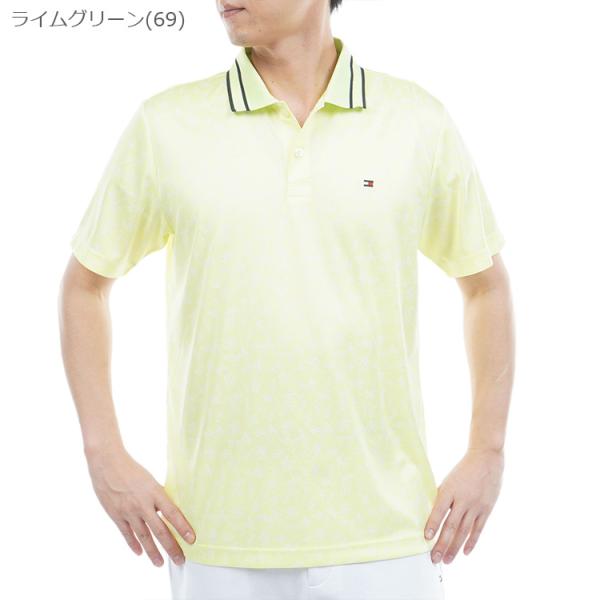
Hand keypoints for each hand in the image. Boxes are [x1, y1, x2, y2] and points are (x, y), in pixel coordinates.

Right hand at [85, 445, 195, 566]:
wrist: (107, 464)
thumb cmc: (132, 469)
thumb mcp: (150, 480)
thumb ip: (158, 496)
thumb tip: (168, 511)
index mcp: (155, 492)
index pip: (173, 514)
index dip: (183, 528)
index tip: (192, 540)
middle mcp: (143, 504)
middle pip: (160, 530)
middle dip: (171, 547)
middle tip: (180, 560)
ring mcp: (129, 511)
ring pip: (144, 537)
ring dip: (153, 552)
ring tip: (160, 564)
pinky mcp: (116, 515)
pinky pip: (127, 534)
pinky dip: (134, 544)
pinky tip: (140, 553)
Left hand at [424, 447, 503, 563]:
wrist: (486, 459)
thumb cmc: (463, 470)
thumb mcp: (449, 480)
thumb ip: (442, 496)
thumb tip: (432, 514)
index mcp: (449, 490)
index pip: (439, 511)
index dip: (432, 525)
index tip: (426, 538)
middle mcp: (463, 499)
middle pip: (451, 526)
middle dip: (441, 544)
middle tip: (434, 559)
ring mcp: (476, 506)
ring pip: (464, 531)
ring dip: (455, 547)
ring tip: (447, 560)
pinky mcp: (486, 509)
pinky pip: (478, 529)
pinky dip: (471, 542)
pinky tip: (465, 552)